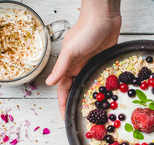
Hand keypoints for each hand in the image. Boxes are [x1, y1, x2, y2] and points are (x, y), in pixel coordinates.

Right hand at [45, 0, 120, 118]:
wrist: (103, 18)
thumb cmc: (85, 31)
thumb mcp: (71, 50)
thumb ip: (61, 67)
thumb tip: (49, 83)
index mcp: (67, 66)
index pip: (62, 90)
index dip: (62, 104)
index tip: (64, 118)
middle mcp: (77, 68)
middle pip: (74, 90)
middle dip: (74, 104)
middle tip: (79, 119)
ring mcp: (90, 66)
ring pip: (86, 85)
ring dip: (87, 97)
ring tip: (92, 112)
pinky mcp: (102, 63)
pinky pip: (99, 79)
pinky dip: (100, 88)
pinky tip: (104, 96)